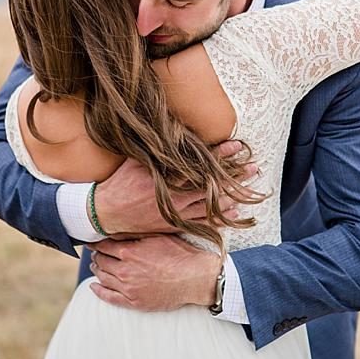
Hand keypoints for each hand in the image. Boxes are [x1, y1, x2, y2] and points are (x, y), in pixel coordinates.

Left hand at [88, 235, 221, 310]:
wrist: (194, 278)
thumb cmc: (180, 254)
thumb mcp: (157, 237)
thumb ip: (135, 234)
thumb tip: (117, 230)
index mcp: (129, 251)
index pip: (104, 246)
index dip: (96, 243)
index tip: (92, 242)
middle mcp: (124, 270)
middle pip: (101, 261)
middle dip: (97, 256)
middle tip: (96, 253)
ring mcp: (128, 287)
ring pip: (103, 278)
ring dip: (97, 270)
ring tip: (96, 266)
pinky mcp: (134, 302)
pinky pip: (110, 298)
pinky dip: (99, 291)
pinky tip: (94, 287)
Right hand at [94, 142, 256, 233]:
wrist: (105, 213)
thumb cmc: (121, 183)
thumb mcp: (137, 161)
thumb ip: (157, 150)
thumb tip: (175, 134)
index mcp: (166, 177)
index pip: (199, 163)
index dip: (220, 155)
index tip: (237, 147)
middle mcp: (174, 195)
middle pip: (210, 184)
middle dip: (233, 176)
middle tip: (254, 168)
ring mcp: (175, 212)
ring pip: (209, 204)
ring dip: (231, 196)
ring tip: (249, 189)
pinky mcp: (173, 224)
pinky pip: (200, 222)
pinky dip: (218, 218)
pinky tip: (232, 213)